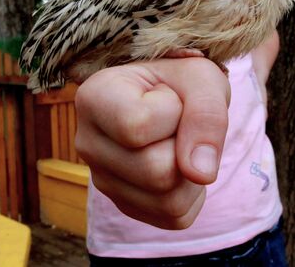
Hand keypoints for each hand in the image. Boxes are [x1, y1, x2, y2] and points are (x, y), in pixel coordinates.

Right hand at [75, 57, 229, 229]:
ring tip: (177, 139)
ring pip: (167, 202)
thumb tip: (201, 174)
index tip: (167, 93)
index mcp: (94, 98)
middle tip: (177, 120)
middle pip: (156, 171)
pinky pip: (174, 218)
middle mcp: (87, 143)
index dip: (172, 111)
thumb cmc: (181, 80)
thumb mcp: (201, 77)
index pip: (138, 127)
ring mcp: (102, 180)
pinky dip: (191, 192)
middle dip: (186, 144)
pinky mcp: (124, 205)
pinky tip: (178, 161)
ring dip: (193, 172)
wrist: (173, 94)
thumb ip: (206, 114)